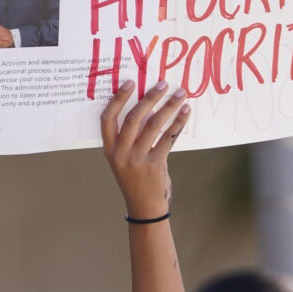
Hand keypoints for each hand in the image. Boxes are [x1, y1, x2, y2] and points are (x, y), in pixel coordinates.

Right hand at [100, 81, 189, 217]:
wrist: (144, 208)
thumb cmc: (135, 180)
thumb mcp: (124, 159)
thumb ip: (131, 138)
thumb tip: (148, 108)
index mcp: (109, 149)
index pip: (107, 118)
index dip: (118, 99)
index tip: (130, 83)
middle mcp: (121, 153)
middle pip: (133, 118)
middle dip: (150, 97)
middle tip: (163, 84)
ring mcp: (137, 159)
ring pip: (154, 125)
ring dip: (169, 107)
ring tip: (180, 94)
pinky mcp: (155, 164)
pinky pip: (168, 138)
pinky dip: (178, 123)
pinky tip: (185, 112)